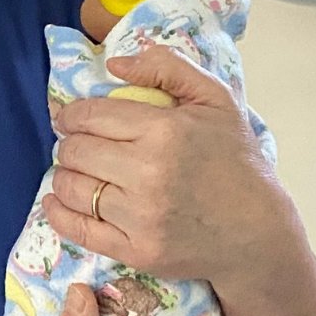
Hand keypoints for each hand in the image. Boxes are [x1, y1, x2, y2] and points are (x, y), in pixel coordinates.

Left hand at [44, 46, 281, 283]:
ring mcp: (141, 217)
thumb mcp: (215, 98)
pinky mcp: (137, 251)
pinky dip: (58, 212)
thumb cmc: (236, 160)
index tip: (71, 117)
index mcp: (164, 131)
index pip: (90, 116)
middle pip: (76, 151)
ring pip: (72, 187)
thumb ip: (167, 66)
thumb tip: (113, 64)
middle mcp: (148, 174)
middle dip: (70, 142)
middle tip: (79, 144)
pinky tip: (57, 200)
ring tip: (77, 169)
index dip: (72, 114)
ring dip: (64, 174)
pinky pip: (79, 229)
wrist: (258, 231)